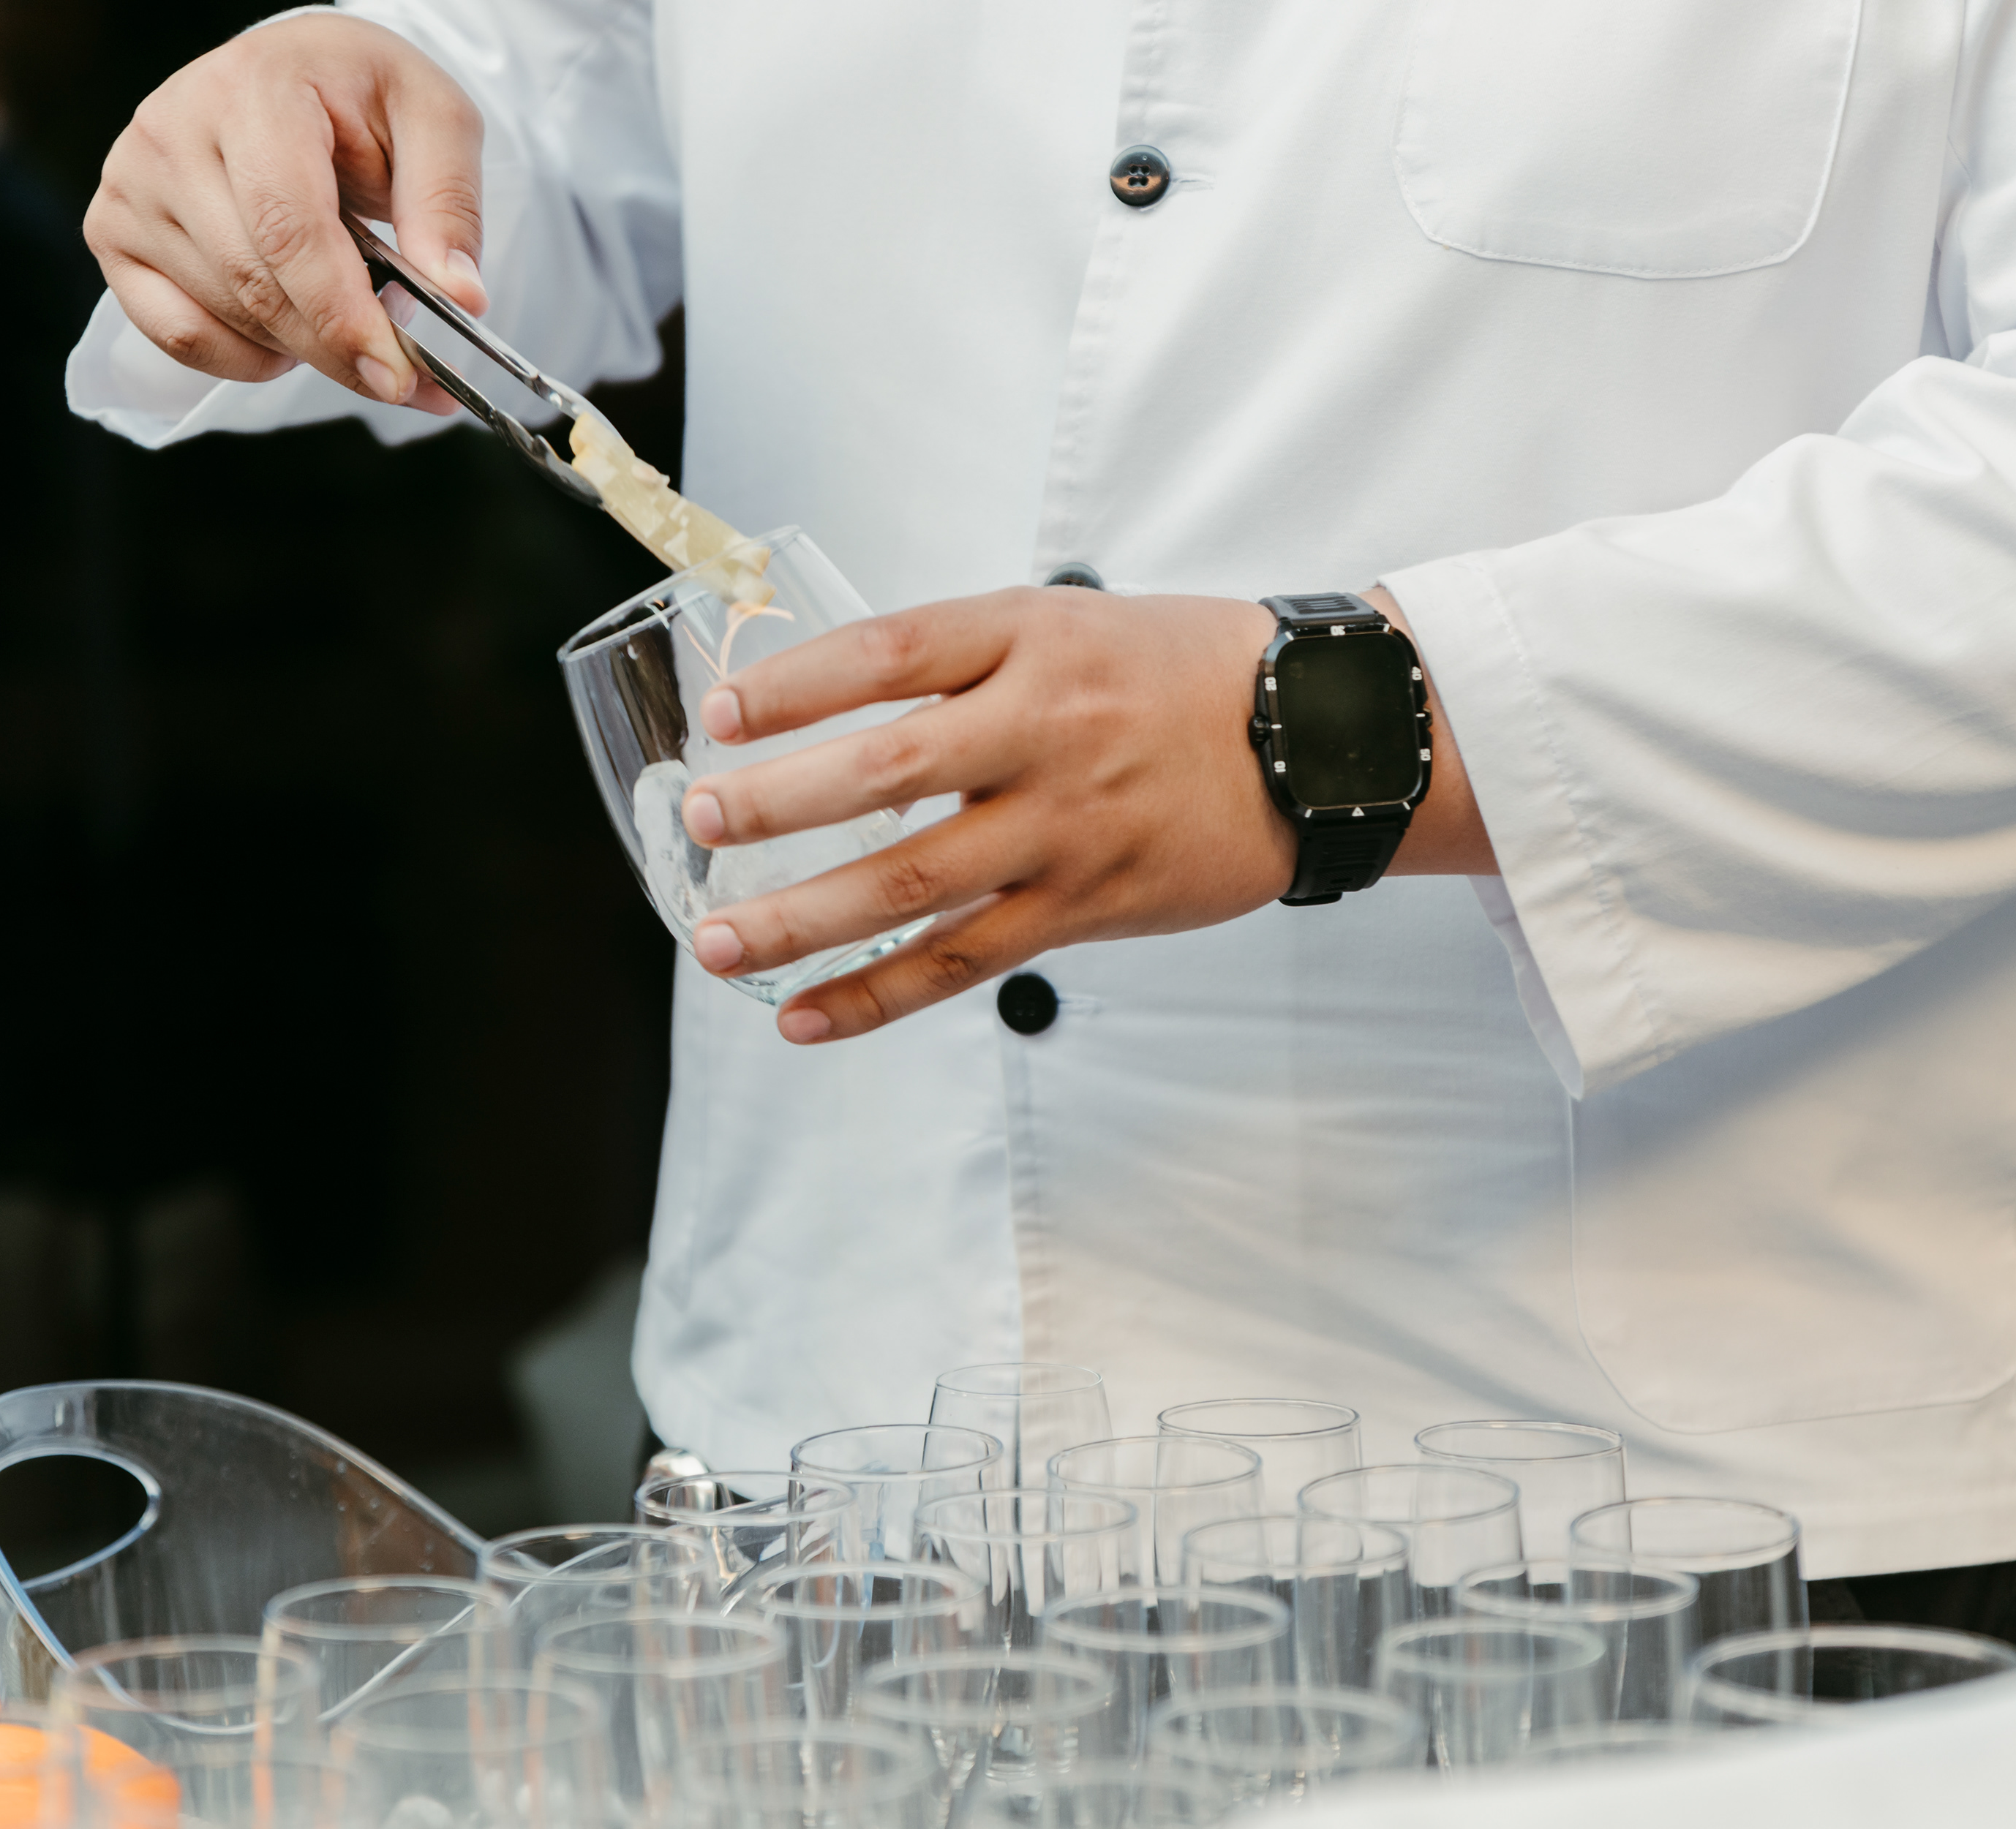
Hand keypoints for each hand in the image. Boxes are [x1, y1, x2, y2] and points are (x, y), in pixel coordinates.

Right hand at [84, 14, 481, 410]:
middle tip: (408, 380)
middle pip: (257, 285)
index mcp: (252, 88)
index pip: (288, 228)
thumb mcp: (433, 118)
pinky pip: (179, 335)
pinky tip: (288, 332)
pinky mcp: (114, 231)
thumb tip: (460, 298)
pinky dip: (244, 358)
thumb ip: (448, 205)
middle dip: (340, 349)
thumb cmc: (360, 93)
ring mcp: (132, 184)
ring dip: (303, 349)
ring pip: (226, 316)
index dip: (343, 315)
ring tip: (352, 322)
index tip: (398, 374)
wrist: (293, 73)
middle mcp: (171, 131)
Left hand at [676, 585, 1489, 1043]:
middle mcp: (1046, 728)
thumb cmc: (1176, 673)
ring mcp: (1067, 826)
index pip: (894, 650)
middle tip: (701, 819)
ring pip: (915, 880)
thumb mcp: (1066, 624)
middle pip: (890, 768)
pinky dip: (879, 995)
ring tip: (717, 944)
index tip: (722, 710)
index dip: (800, 682)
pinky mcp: (1087, 905)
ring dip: (805, 918)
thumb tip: (824, 709)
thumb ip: (959, 661)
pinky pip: (966, 961)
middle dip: (781, 800)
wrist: (1315, 739)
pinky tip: (806, 1018)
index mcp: (1032, 637)